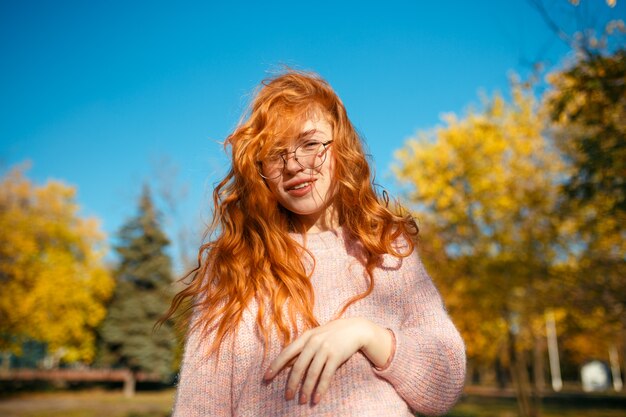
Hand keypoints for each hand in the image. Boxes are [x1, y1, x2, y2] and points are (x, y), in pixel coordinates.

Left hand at [263, 317, 387, 404]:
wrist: (354, 329)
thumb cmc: (331, 335)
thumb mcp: (315, 337)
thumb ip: (302, 348)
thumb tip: (286, 364)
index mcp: (305, 337)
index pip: (286, 353)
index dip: (275, 366)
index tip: (266, 378)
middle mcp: (313, 342)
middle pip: (298, 366)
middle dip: (292, 383)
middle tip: (287, 396)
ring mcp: (325, 349)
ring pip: (312, 373)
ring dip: (306, 388)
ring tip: (302, 400)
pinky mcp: (336, 356)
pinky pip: (326, 376)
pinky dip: (320, 388)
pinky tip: (316, 398)